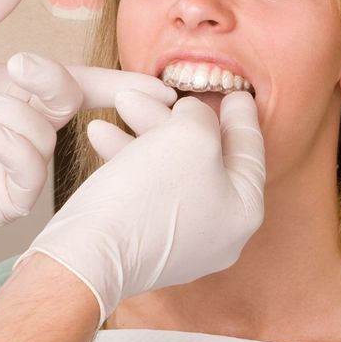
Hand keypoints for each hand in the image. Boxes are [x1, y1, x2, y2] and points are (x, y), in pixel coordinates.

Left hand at [0, 0, 174, 229]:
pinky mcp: (0, 197)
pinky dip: (17, 149)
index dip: (118, 84)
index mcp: (22, 89)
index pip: (81, 84)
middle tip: (19, 67)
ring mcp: (14, 163)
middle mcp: (26, 125)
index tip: (154, 85)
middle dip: (52, 81)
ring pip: (48, 139)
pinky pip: (29, 178)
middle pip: (69, 102)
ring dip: (18, 114)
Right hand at [19, 90, 264, 325]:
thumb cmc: (149, 193)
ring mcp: (179, 239)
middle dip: (176, 116)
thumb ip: (202, 116)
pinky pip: (144, 185)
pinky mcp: (143, 239)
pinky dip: (127, 157)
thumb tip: (193, 114)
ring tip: (121, 102)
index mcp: (243, 209)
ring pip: (169, 166)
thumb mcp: (189, 136)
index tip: (238, 92)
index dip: (241, 115)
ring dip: (144, 130)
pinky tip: (101, 133)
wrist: (91, 253)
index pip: (249, 151)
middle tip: (161, 89)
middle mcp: (217, 229)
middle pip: (204, 155)